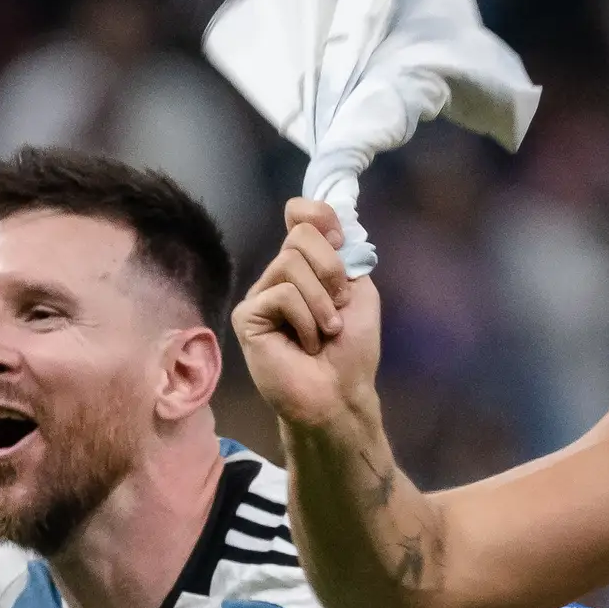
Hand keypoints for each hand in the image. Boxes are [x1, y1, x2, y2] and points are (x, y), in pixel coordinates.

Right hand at [233, 199, 384, 435]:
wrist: (340, 393)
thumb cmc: (352, 350)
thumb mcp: (361, 293)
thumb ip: (345, 257)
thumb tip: (331, 224)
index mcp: (308, 265)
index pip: (301, 214)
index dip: (319, 216)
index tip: (339, 242)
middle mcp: (280, 274)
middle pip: (300, 235)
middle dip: (331, 271)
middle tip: (339, 309)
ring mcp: (261, 294)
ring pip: (290, 264)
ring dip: (321, 302)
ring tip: (325, 332)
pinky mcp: (247, 317)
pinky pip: (281, 295)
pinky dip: (305, 320)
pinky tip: (305, 345)